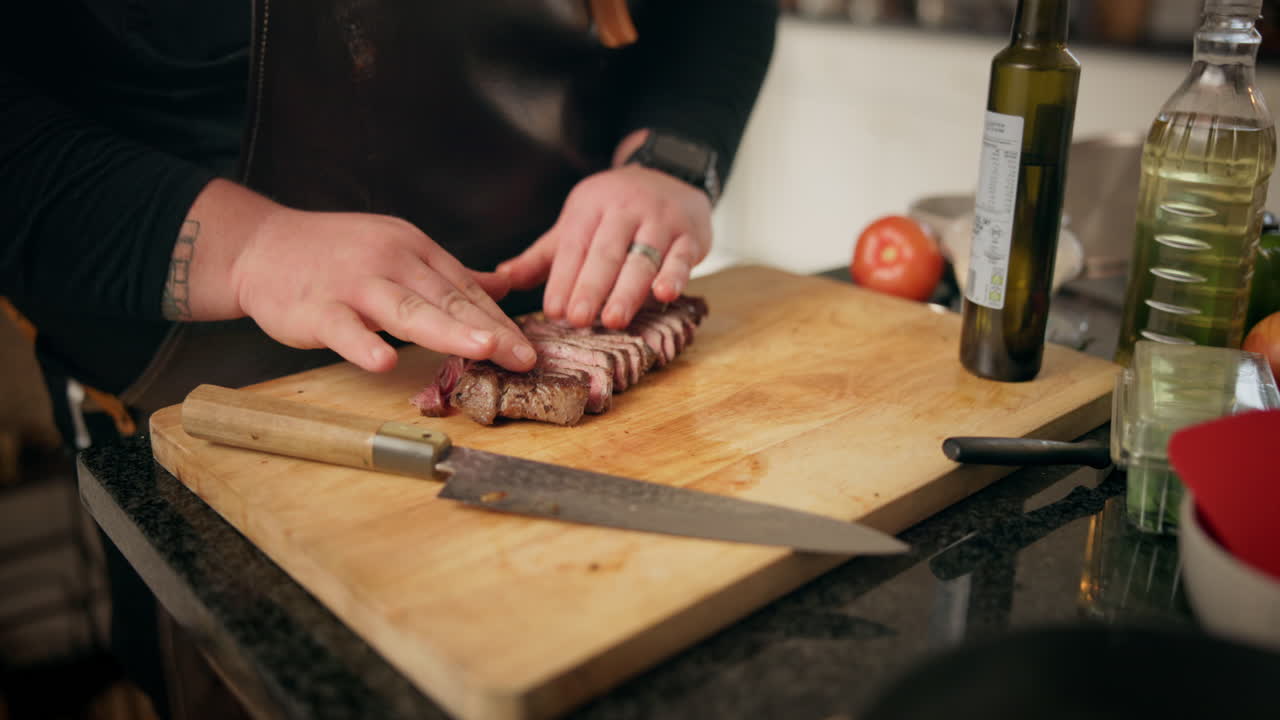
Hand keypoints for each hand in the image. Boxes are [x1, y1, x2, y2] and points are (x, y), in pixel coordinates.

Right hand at [230, 206, 535, 372]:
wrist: (262, 246)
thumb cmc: (336, 254)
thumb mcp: (398, 252)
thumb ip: (447, 275)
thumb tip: (503, 285)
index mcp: (413, 249)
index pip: (464, 289)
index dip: (498, 320)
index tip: (527, 349)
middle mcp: (389, 261)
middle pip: (445, 299)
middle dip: (488, 330)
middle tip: (523, 357)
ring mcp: (353, 283)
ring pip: (405, 309)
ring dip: (446, 330)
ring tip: (482, 349)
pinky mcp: (316, 307)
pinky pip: (343, 327)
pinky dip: (363, 344)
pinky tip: (385, 362)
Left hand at [496, 163, 711, 328]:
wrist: (671, 174)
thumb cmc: (616, 210)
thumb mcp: (577, 223)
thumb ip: (544, 256)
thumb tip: (501, 279)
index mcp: (591, 207)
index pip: (575, 247)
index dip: (564, 279)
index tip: (554, 311)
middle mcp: (625, 210)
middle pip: (606, 253)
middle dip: (591, 288)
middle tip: (578, 320)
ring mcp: (660, 221)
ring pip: (642, 258)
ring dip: (628, 290)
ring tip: (613, 319)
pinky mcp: (690, 234)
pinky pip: (681, 256)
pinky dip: (674, 275)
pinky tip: (665, 295)